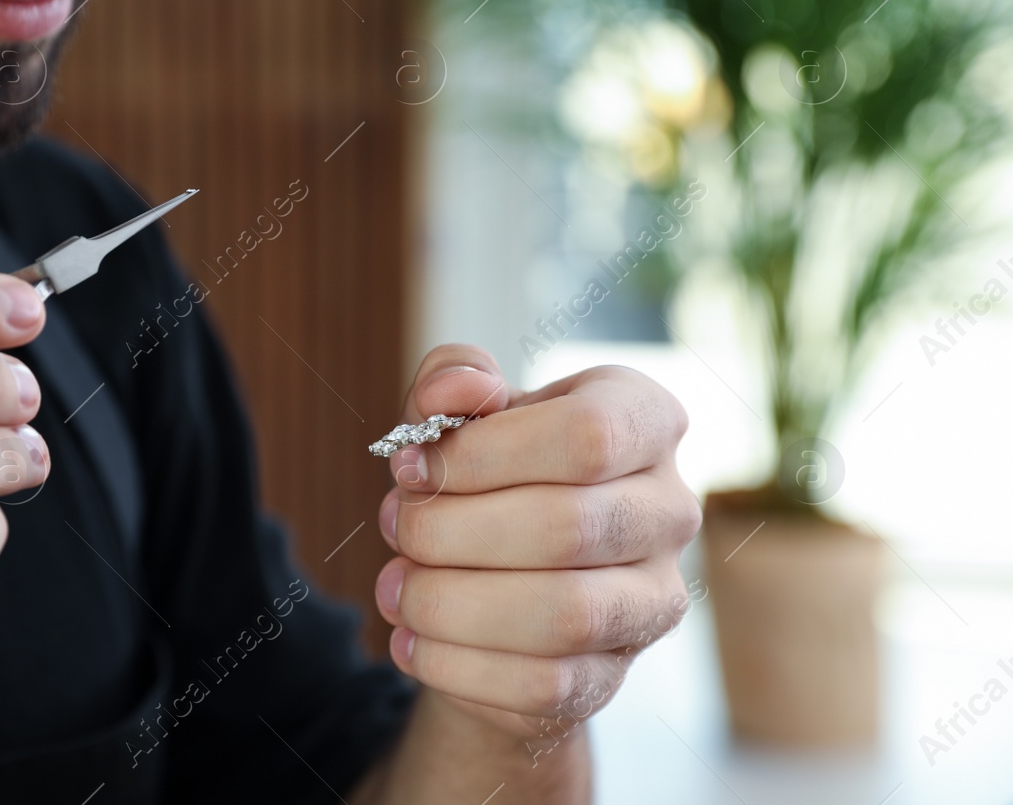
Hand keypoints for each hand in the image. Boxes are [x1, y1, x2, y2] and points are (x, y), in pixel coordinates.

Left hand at [373, 345, 699, 749]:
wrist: (505, 571)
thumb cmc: (489, 471)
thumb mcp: (463, 411)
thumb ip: (452, 380)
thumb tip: (452, 392)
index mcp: (645, 420)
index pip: (588, 434)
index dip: (484, 454)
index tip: (413, 466)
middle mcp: (669, 510)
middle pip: (567, 527)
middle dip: (451, 530)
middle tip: (395, 526)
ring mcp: (652, 601)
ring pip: (563, 616)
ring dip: (451, 603)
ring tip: (395, 587)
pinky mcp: (613, 676)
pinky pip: (542, 684)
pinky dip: (457, 666)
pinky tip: (411, 641)